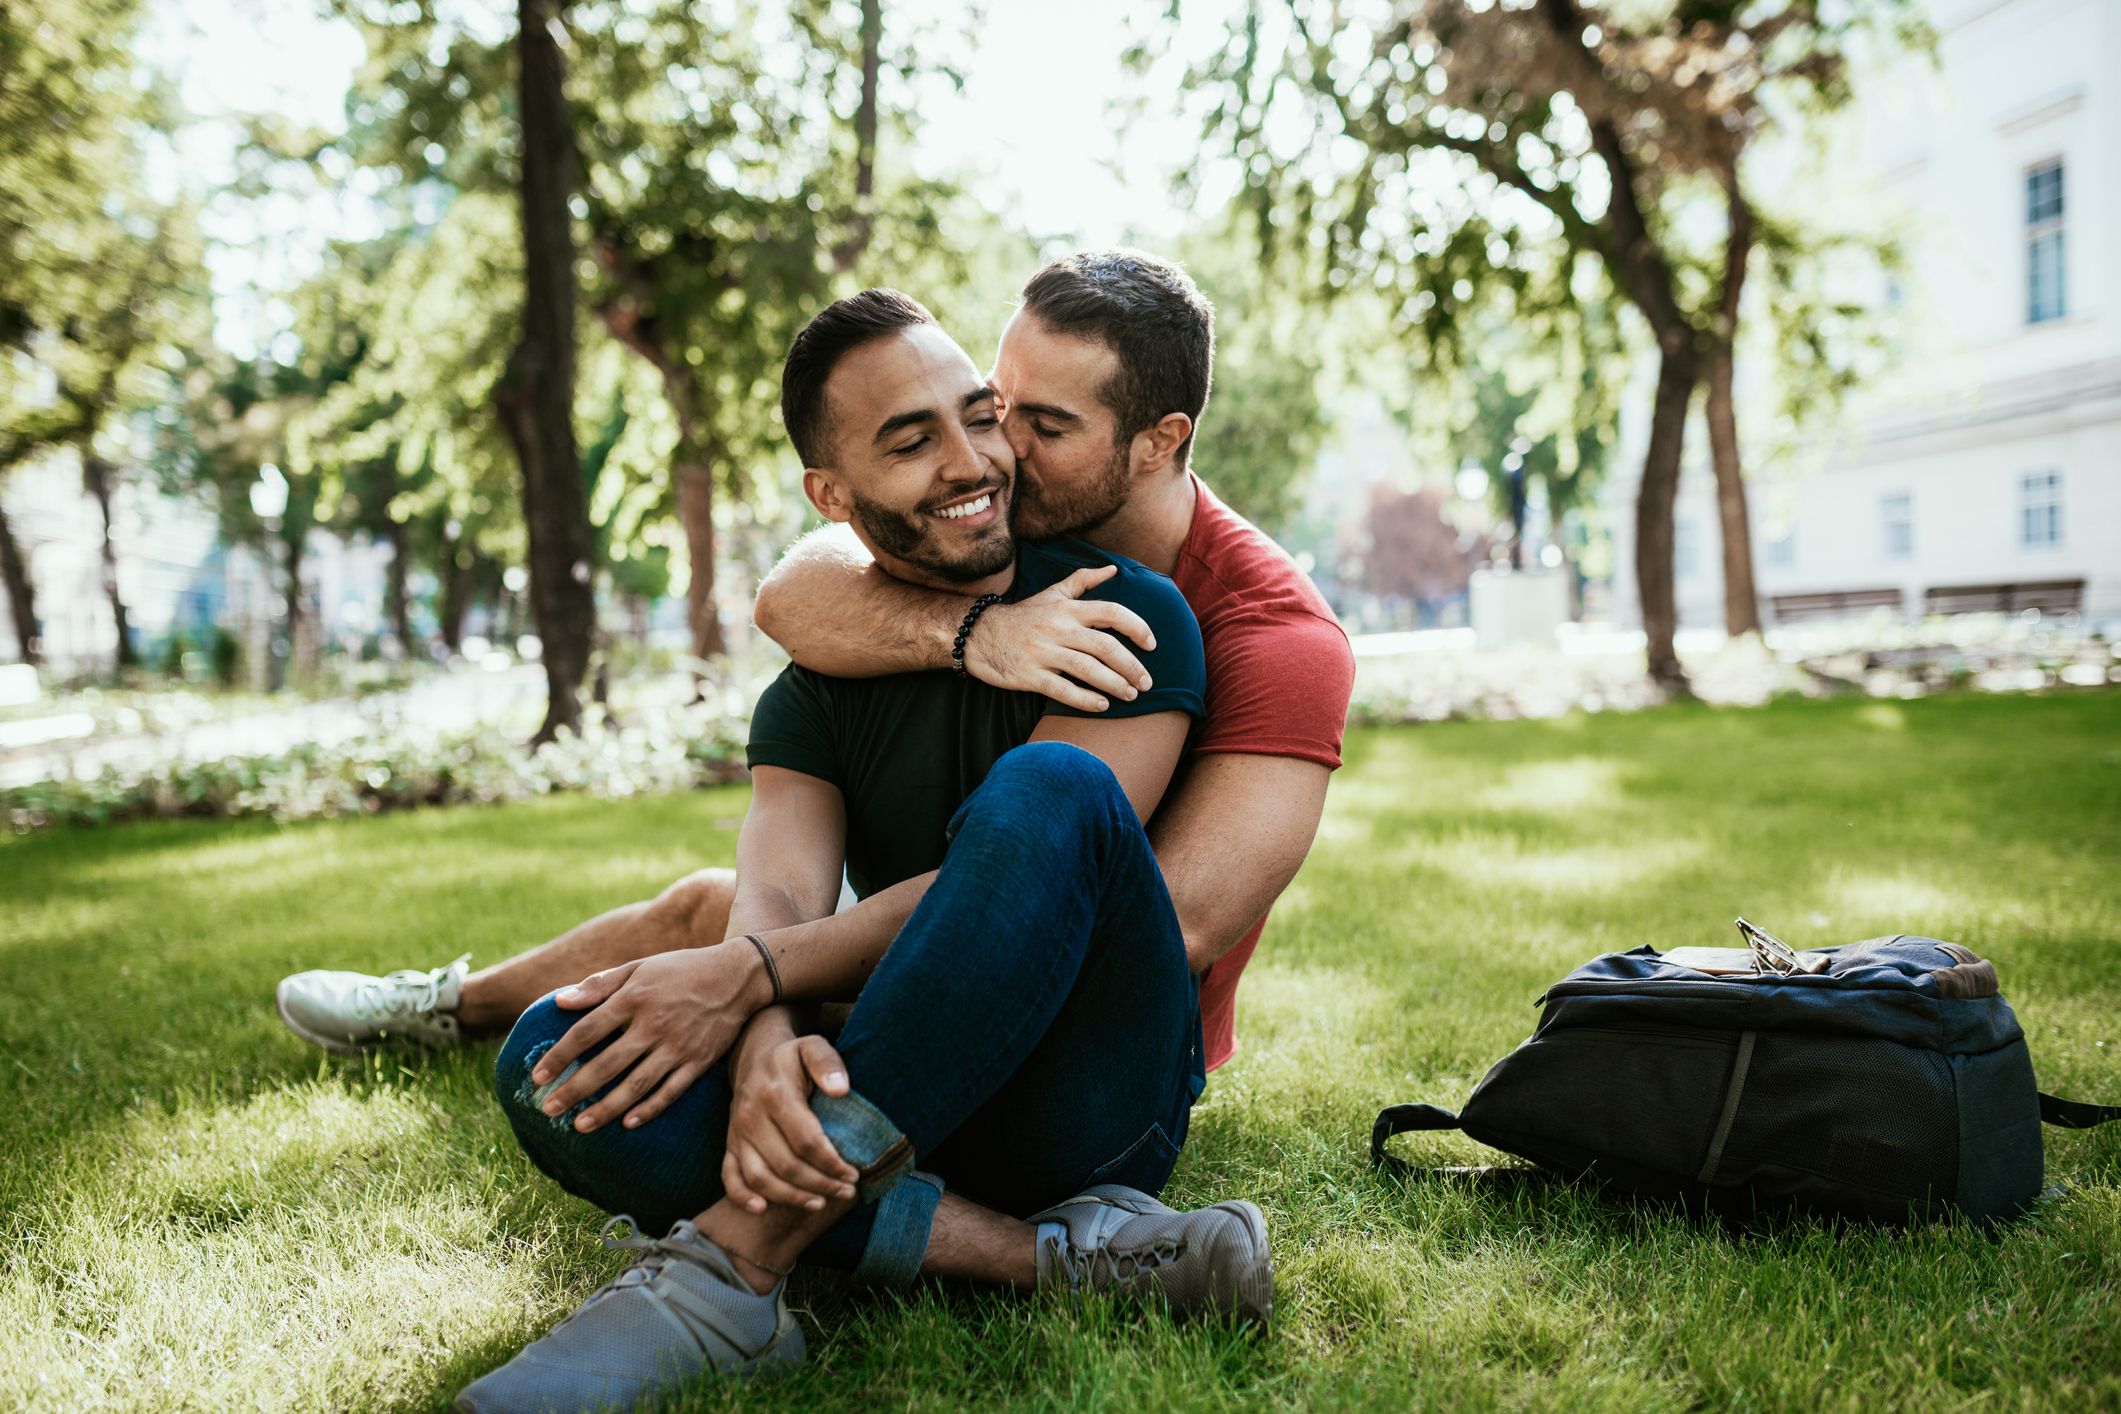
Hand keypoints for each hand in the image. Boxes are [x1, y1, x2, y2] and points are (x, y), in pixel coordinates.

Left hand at [531, 943, 770, 1132]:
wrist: (739, 975)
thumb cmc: (682, 970)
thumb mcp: (640, 968)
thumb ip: (599, 985)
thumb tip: (560, 1001)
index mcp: (635, 998)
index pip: (587, 1032)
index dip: (559, 1056)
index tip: (537, 1077)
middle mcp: (654, 1024)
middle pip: (606, 1064)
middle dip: (574, 1090)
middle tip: (547, 1110)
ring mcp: (678, 1046)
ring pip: (635, 1085)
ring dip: (604, 1108)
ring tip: (579, 1126)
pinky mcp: (699, 1061)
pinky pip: (670, 1091)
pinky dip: (649, 1108)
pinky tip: (627, 1123)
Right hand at [725, 1034, 860, 1213]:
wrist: (753, 1057)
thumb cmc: (791, 1057)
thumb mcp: (812, 1047)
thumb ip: (828, 1063)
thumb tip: (841, 1089)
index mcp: (775, 1094)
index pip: (807, 1140)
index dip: (832, 1162)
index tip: (853, 1173)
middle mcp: (751, 1116)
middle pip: (786, 1164)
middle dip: (820, 1184)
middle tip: (846, 1191)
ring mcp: (737, 1133)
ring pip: (760, 1177)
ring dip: (791, 1197)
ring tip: (820, 1203)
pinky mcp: (729, 1145)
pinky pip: (729, 1177)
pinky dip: (742, 1197)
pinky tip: (763, 1209)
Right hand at [964, 565, 1156, 711]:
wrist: (979, 634)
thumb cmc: (1023, 616)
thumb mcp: (1052, 594)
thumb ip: (1083, 580)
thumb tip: (1113, 570)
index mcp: (1067, 609)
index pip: (1111, 613)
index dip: (1137, 627)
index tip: (1152, 644)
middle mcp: (1058, 629)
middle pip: (1105, 646)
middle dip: (1132, 666)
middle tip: (1147, 682)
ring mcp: (1043, 653)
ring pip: (1088, 670)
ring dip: (1115, 685)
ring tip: (1131, 695)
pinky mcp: (1030, 676)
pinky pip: (1062, 690)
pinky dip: (1085, 700)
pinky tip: (1102, 706)